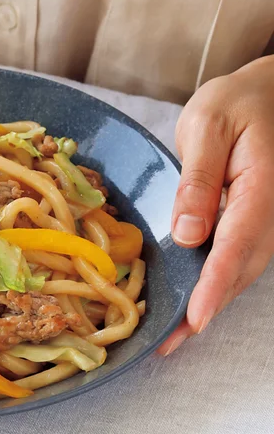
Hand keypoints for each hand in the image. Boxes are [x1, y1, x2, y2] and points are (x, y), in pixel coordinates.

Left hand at [158, 55, 273, 354]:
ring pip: (240, 269)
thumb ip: (198, 179)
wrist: (270, 90)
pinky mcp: (254, 219)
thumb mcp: (207, 126)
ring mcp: (267, 218)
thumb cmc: (237, 101)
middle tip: (169, 343)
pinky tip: (189, 301)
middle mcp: (271, 210)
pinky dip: (213, 282)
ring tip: (172, 336)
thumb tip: (188, 234)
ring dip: (209, 302)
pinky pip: (236, 256)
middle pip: (240, 269)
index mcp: (262, 186)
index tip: (195, 317)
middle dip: (206, 308)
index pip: (238, 244)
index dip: (215, 285)